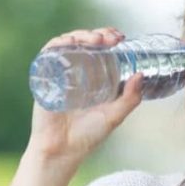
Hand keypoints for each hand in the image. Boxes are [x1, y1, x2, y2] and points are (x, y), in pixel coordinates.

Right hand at [25, 26, 143, 167]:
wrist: (62, 151)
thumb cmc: (87, 136)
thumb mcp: (114, 116)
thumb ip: (129, 99)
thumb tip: (140, 75)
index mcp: (92, 76)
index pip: (98, 48)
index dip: (108, 37)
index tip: (120, 38)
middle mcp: (74, 71)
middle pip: (84, 42)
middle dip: (98, 33)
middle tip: (111, 39)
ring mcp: (58, 73)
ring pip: (67, 43)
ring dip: (81, 35)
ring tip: (96, 40)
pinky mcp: (44, 78)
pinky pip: (48, 54)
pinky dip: (57, 43)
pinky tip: (70, 42)